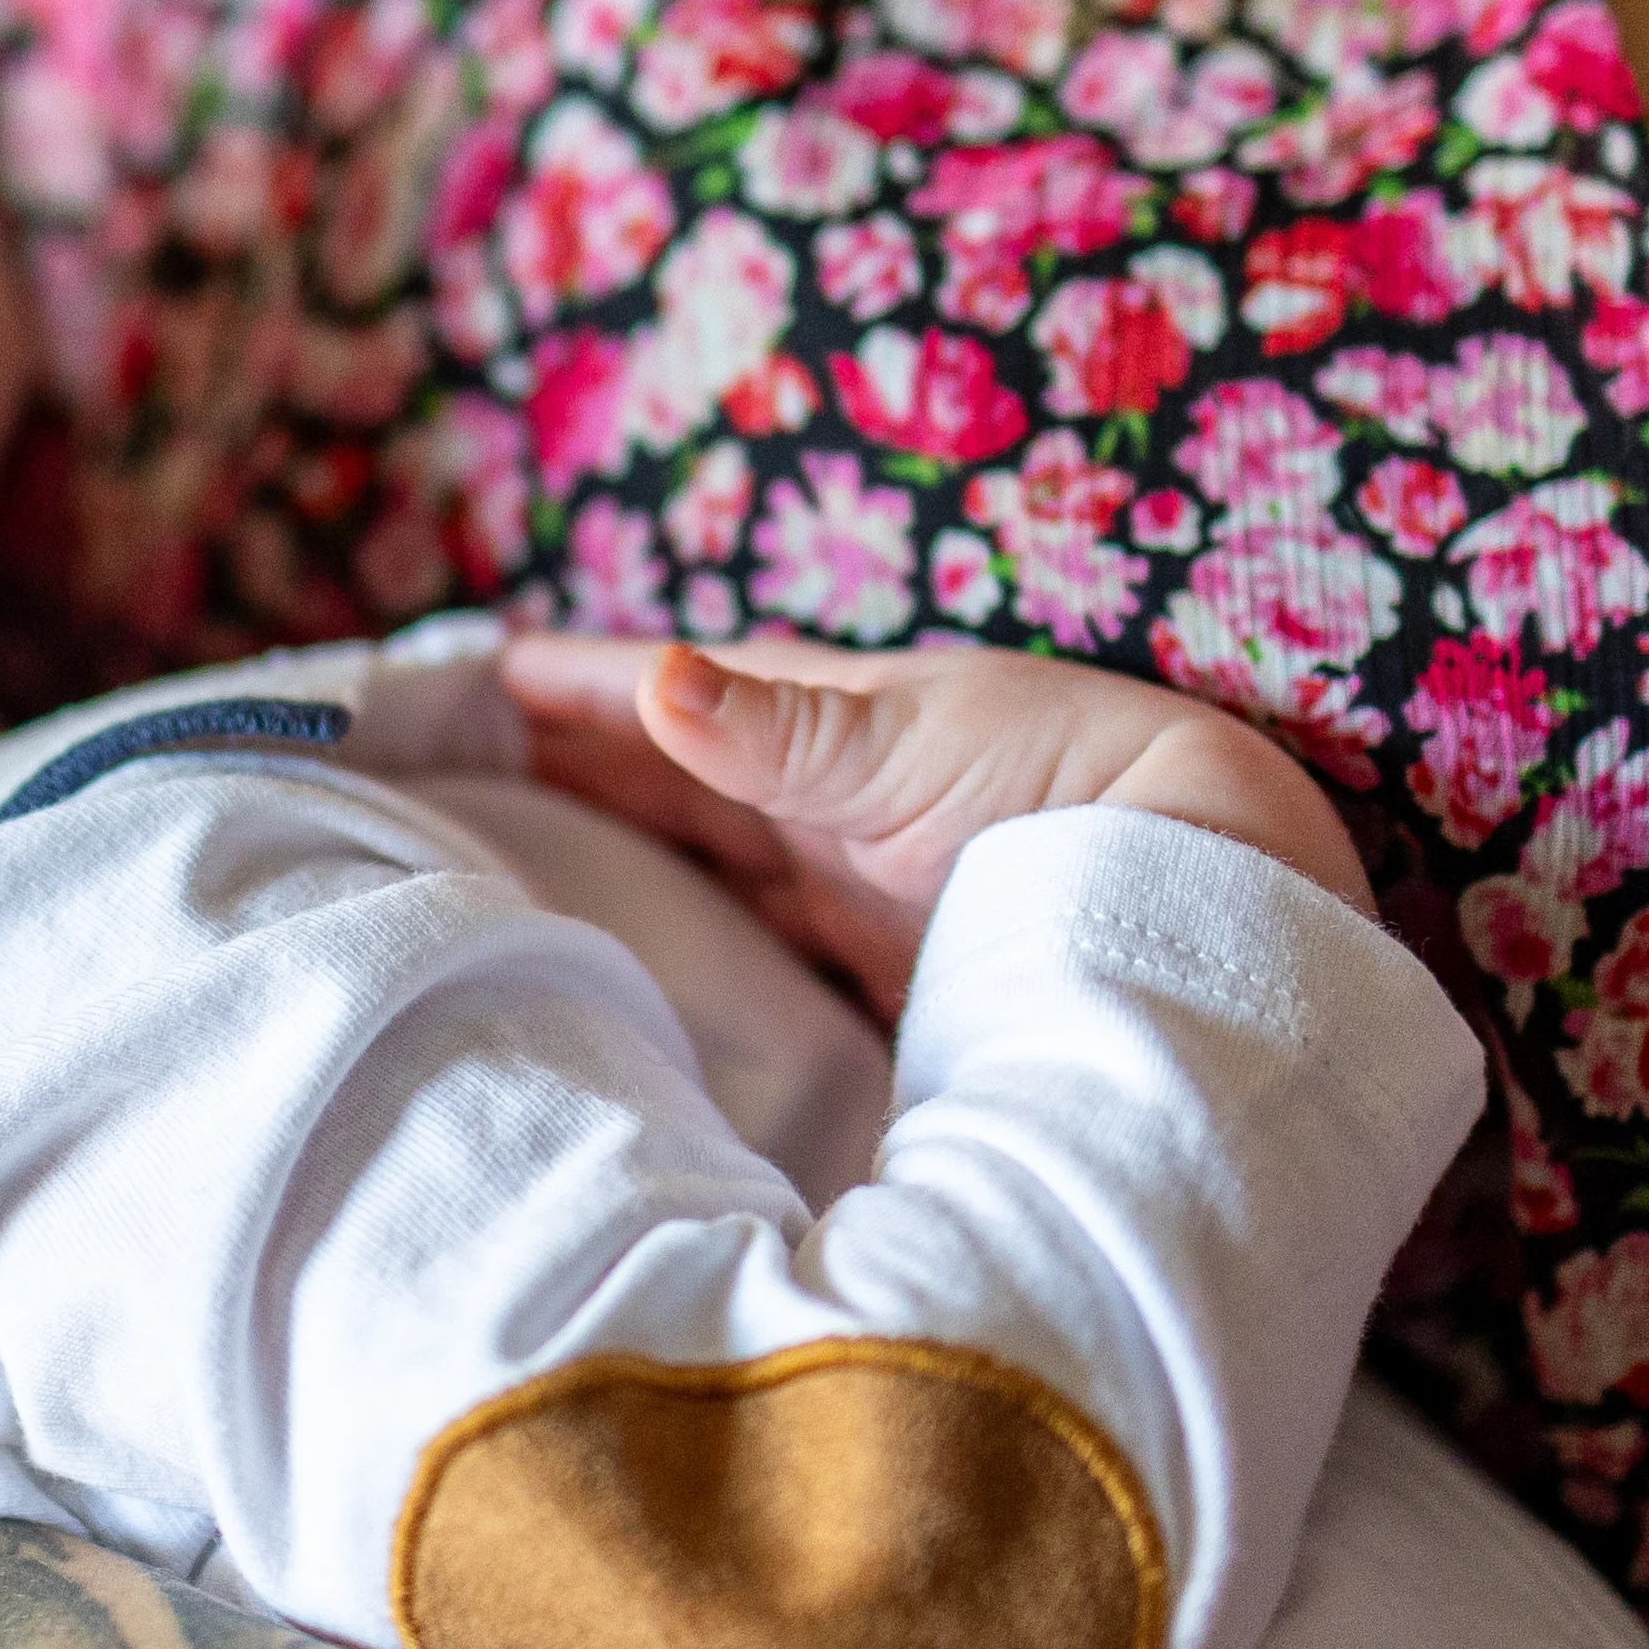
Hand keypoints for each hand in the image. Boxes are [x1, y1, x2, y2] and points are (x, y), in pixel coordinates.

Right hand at [498, 630, 1368, 1016]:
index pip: (668, 694)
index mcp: (829, 717)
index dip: (570, 687)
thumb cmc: (1071, 791)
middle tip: (442, 778)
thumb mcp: (912, 750)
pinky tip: (639, 960)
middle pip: (669, 779)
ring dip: (618, 852)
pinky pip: (754, 945)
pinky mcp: (883, 969)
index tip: (464, 679)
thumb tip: (654, 679)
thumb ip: (778, 732)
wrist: (1207, 889)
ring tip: (507, 858)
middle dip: (565, 771)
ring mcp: (854, 881)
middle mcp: (830, 794)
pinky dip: (690, 939)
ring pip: (703, 860)